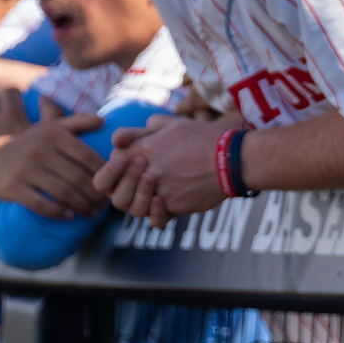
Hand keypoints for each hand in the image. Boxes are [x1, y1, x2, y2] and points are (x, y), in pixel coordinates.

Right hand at [0, 112, 108, 218]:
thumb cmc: (29, 145)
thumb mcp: (49, 128)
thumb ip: (76, 122)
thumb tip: (103, 121)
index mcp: (52, 133)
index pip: (87, 156)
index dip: (103, 173)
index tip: (110, 186)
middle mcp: (39, 149)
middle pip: (77, 177)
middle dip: (95, 194)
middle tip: (104, 205)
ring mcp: (25, 169)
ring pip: (63, 192)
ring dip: (82, 206)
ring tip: (91, 213)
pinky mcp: (13, 187)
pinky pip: (42, 204)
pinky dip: (59, 213)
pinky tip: (69, 216)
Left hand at [92, 113, 242, 225]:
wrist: (230, 159)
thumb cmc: (204, 139)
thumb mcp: (174, 124)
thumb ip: (149, 127)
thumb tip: (128, 136)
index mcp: (144, 148)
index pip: (113, 162)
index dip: (115, 167)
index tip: (127, 167)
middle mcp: (147, 169)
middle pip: (117, 191)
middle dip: (124, 188)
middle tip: (141, 184)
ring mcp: (159, 189)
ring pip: (134, 208)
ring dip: (140, 202)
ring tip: (154, 194)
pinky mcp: (173, 205)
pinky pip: (155, 218)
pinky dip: (156, 214)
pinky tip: (163, 204)